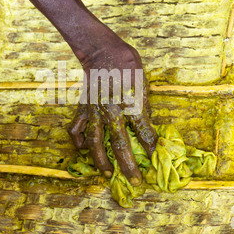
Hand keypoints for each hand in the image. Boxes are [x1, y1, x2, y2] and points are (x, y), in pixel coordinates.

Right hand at [68, 33, 157, 185]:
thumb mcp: (143, 86)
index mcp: (131, 104)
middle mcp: (112, 111)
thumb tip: (146, 130)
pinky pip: (77, 130)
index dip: (151, 149)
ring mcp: (95, 111)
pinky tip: (85, 149)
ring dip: (102, 161)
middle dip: (129, 166)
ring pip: (96, 143)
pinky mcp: (83, 109)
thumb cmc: (128, 66)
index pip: (144, 133)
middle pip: (121, 144)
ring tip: (107, 174)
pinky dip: (79, 142)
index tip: (156, 162)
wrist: (104, 52)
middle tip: (135, 181)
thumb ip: (143, 109)